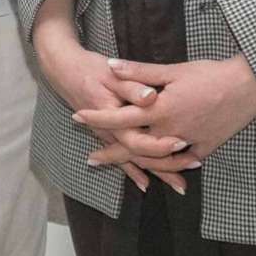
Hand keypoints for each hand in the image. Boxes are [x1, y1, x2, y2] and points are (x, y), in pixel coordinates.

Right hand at [30, 0, 184, 193]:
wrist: (64, 70)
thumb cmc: (90, 69)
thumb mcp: (111, 74)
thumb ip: (132, 85)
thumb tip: (151, 96)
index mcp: (113, 117)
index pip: (137, 140)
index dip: (159, 144)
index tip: (182, 142)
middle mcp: (110, 132)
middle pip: (139, 156)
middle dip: (165, 166)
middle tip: (191, 169)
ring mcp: (108, 136)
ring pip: (133, 160)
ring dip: (156, 172)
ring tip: (180, 186)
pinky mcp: (107, 135)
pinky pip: (122, 158)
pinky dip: (134, 171)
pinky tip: (145, 184)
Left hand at [76, 56, 255, 164]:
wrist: (249, 86)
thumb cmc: (210, 74)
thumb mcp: (172, 70)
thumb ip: (139, 72)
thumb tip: (110, 66)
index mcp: (160, 110)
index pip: (120, 118)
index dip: (97, 118)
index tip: (78, 118)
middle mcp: (171, 131)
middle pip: (134, 147)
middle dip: (111, 153)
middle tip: (92, 158)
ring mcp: (189, 143)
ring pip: (157, 159)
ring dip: (138, 164)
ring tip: (123, 167)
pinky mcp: (206, 148)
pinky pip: (182, 162)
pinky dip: (170, 167)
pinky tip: (161, 170)